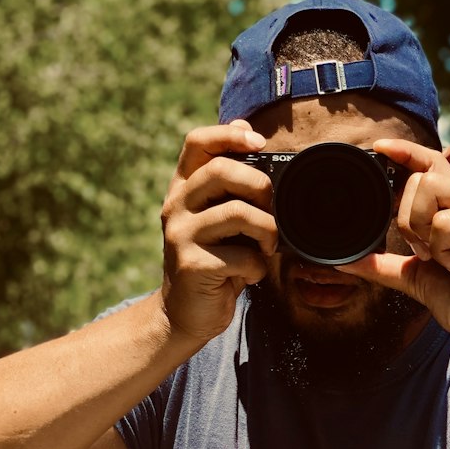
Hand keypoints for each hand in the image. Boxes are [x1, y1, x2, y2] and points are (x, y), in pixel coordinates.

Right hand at [159, 120, 276, 347]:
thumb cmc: (212, 263)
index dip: (229, 135)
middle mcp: (176, 207)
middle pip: (221, 171)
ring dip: (266, 231)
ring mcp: (181, 236)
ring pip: (237, 213)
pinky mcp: (192, 265)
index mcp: (183, 190)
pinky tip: (250, 275)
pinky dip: (257, 268)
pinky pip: (241, 256)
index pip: (197, 142)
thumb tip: (247, 133)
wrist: (185, 315)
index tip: (259, 143)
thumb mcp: (217, 219)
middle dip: (260, 186)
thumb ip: (228, 184)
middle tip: (272, 209)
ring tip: (267, 247)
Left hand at [338, 139, 449, 365]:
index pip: (429, 163)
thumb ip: (384, 267)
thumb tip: (345, 263)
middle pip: (420, 176)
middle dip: (407, 219)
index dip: (405, 152)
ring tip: (442, 259)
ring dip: (422, 228)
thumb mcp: (416, 279)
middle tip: (426, 253)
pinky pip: (444, 220)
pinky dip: (442, 249)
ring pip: (429, 187)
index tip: (379, 148)